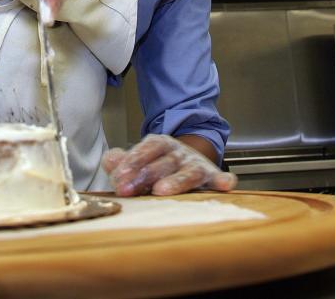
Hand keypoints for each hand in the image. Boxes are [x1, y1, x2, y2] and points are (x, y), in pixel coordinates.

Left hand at [102, 134, 236, 196]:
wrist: (189, 158)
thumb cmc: (159, 163)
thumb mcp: (140, 158)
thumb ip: (122, 160)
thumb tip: (109, 161)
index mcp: (159, 144)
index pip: (145, 150)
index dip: (131, 163)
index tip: (118, 178)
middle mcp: (178, 152)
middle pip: (162, 163)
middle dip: (144, 176)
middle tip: (128, 189)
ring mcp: (195, 163)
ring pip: (187, 172)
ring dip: (175, 181)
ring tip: (161, 190)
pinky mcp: (212, 177)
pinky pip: (218, 178)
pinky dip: (223, 180)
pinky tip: (225, 184)